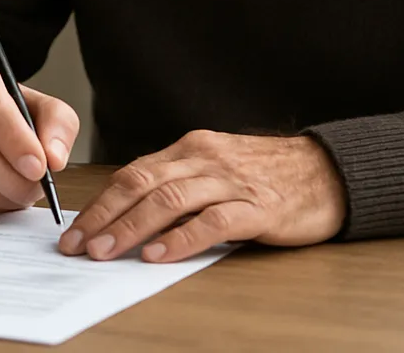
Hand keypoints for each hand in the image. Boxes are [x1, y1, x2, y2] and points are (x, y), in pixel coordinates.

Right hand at [0, 57, 79, 214]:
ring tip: (22, 190)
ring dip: (3, 195)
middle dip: (14, 178)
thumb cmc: (10, 112)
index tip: (40, 166)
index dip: (15, 139)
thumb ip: (57, 124)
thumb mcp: (40, 105)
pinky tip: (1, 195)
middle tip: (37, 187)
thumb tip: (55, 158)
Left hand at [59, 130, 345, 262]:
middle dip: (104, 215)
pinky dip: (182, 238)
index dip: (101, 201)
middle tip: (77, 244)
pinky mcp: (259, 207)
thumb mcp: (215, 169)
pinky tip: (159, 254)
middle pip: (142, 183)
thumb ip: (179, 184)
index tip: (75, 229)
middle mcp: (204, 158)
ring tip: (106, 251)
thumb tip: (130, 215)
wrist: (328, 171)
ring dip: (132, 226)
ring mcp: (231, 180)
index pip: (134, 173)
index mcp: (189, 148)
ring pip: (169, 199)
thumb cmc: (266, 176)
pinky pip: (213, 221)